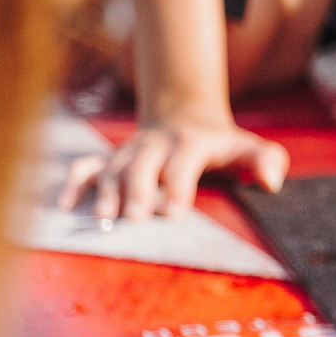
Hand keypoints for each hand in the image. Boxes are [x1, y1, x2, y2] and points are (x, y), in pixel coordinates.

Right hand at [59, 109, 289, 220]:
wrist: (186, 117)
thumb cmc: (222, 144)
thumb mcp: (250, 147)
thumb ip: (268, 160)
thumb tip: (272, 182)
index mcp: (191, 142)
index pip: (183, 163)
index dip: (178, 186)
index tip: (174, 212)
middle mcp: (155, 144)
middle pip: (142, 164)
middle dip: (138, 189)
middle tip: (136, 218)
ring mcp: (129, 151)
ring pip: (112, 168)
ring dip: (105, 192)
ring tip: (103, 219)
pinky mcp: (109, 159)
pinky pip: (85, 167)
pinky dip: (72, 183)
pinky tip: (63, 205)